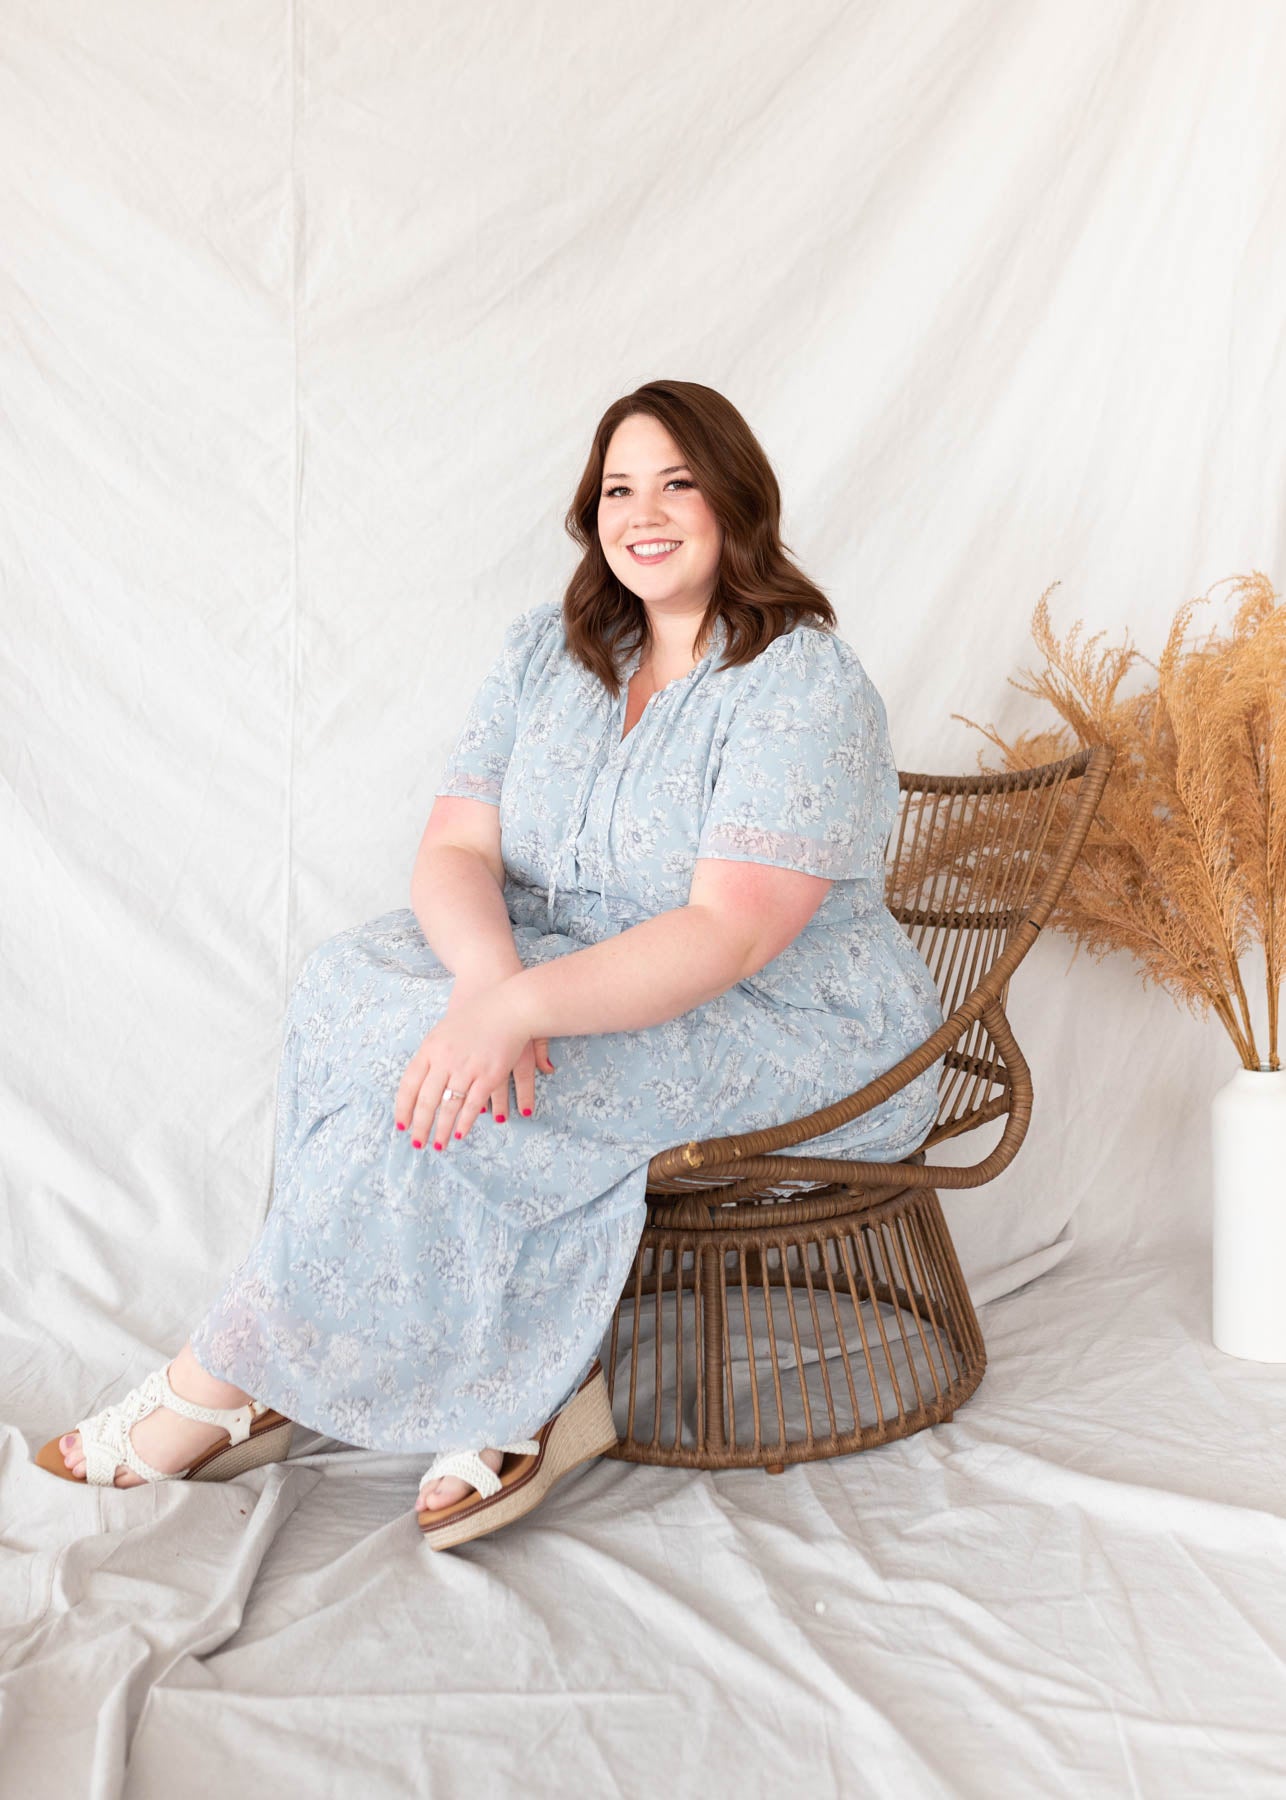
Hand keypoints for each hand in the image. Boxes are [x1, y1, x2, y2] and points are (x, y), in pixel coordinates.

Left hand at [395, 980, 547, 1149]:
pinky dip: (465, 1122)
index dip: (403, 1107)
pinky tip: (460, 1134)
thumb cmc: (478, 1013)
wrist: (509, 1003)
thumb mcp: (446, 1030)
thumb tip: (424, 1079)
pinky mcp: (489, 1074)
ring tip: (437, 1146)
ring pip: (449, 1107)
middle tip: (416, 1143)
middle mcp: (445, 1060)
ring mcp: (467, 1068)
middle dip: (420, 1125)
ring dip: (442, 1130)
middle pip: (426, 1100)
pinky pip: (473, 1104)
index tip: (401, 1124)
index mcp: (430, 1048)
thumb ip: (434, 1054)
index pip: (409, 1083)